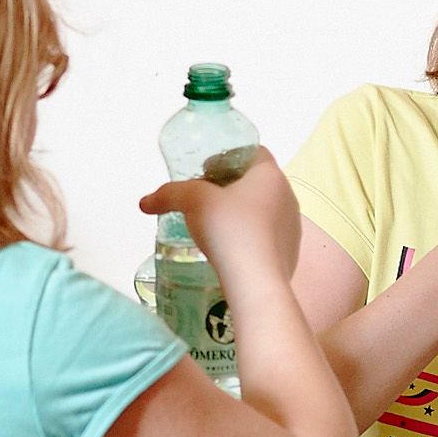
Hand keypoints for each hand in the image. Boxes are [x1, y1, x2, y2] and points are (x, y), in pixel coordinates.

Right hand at [145, 152, 301, 291]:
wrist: (256, 284)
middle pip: (257, 182)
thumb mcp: (194, 203)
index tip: (205, 171)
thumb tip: (145, 202)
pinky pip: (267, 236)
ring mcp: (292, 227)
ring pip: (264, 210)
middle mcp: (287, 197)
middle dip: (230, 186)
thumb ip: (170, 195)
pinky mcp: (289, 253)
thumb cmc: (230, 230)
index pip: (253, 152)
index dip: (228, 156)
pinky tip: (229, 249)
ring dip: (240, 212)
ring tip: (214, 225)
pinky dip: (249, 236)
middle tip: (204, 198)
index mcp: (271, 175)